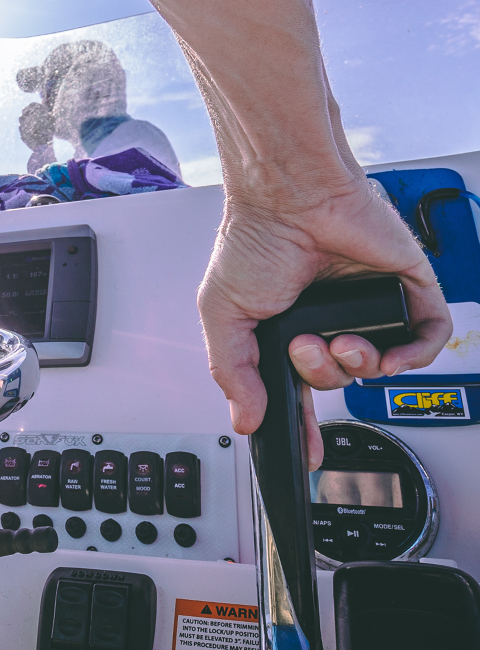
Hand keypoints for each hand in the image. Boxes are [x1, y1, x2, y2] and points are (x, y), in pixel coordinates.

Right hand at [198, 179, 451, 467]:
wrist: (290, 198)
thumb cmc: (253, 240)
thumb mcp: (222, 314)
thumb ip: (231, 371)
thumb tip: (244, 418)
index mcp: (285, 323)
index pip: (299, 385)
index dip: (302, 420)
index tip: (305, 451)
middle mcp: (327, 315)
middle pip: (337, 379)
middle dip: (321, 376)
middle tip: (304, 347)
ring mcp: (367, 303)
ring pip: (378, 365)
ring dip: (361, 365)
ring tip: (341, 339)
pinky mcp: (406, 288)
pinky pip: (426, 338)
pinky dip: (412, 354)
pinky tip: (386, 349)